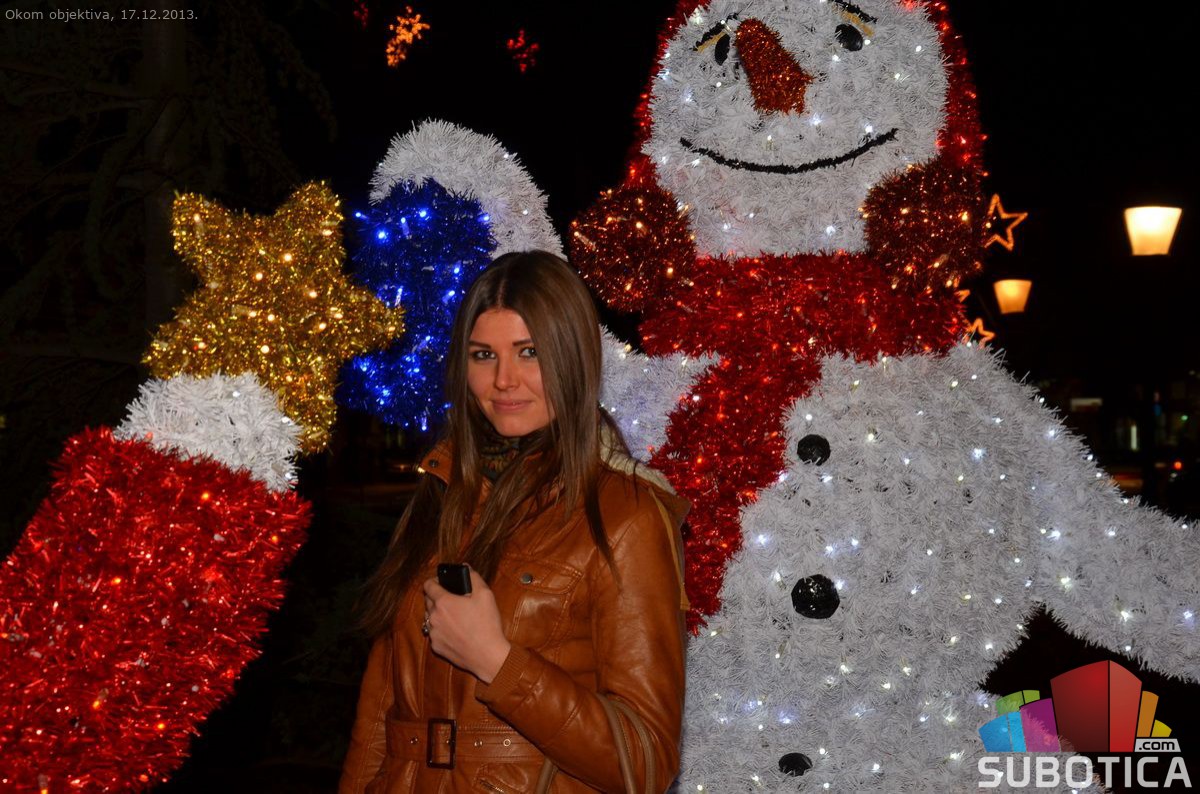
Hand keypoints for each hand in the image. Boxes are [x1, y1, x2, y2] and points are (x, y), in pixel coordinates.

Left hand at [422, 567, 510, 683]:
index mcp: (443, 602)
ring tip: (454, 616)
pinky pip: (434, 633)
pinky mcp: (436, 647)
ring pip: (430, 617)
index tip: (442, 582)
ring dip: (438, 614)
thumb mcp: (486, 594)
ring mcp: (433, 633)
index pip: (428, 585)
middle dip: (436, 597)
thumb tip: (465, 567)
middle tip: (453, 599)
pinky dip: (441, 630)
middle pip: (427, 600)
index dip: (434, 581)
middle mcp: (434, 617)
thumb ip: (473, 577)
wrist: (488, 655)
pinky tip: (456, 631)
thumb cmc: (487, 624)